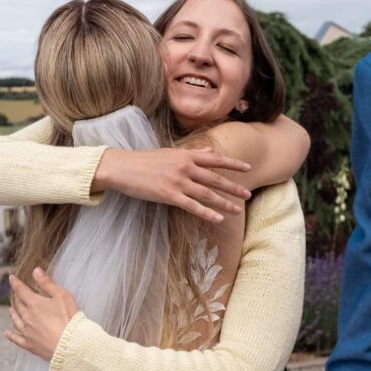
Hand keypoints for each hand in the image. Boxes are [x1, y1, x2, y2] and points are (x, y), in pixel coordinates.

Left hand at [5, 268, 79, 361]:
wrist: (71, 344)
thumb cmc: (69, 319)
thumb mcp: (61, 296)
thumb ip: (47, 283)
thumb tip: (35, 270)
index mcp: (34, 304)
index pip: (21, 291)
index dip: (16, 283)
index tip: (11, 278)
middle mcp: (27, 317)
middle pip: (18, 305)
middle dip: (16, 297)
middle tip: (15, 293)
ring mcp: (27, 332)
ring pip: (15, 320)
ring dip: (13, 313)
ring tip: (11, 309)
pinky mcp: (30, 345)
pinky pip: (16, 339)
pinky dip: (11, 335)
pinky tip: (7, 333)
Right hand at [92, 147, 251, 222]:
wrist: (122, 167)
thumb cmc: (145, 160)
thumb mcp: (170, 153)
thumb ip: (192, 153)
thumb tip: (210, 151)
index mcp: (186, 155)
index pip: (215, 159)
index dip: (233, 164)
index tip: (248, 168)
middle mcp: (185, 167)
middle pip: (215, 178)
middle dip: (233, 188)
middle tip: (248, 195)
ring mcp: (178, 182)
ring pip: (207, 194)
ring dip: (224, 203)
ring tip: (237, 211)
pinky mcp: (169, 195)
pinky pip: (192, 206)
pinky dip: (207, 213)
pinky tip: (218, 219)